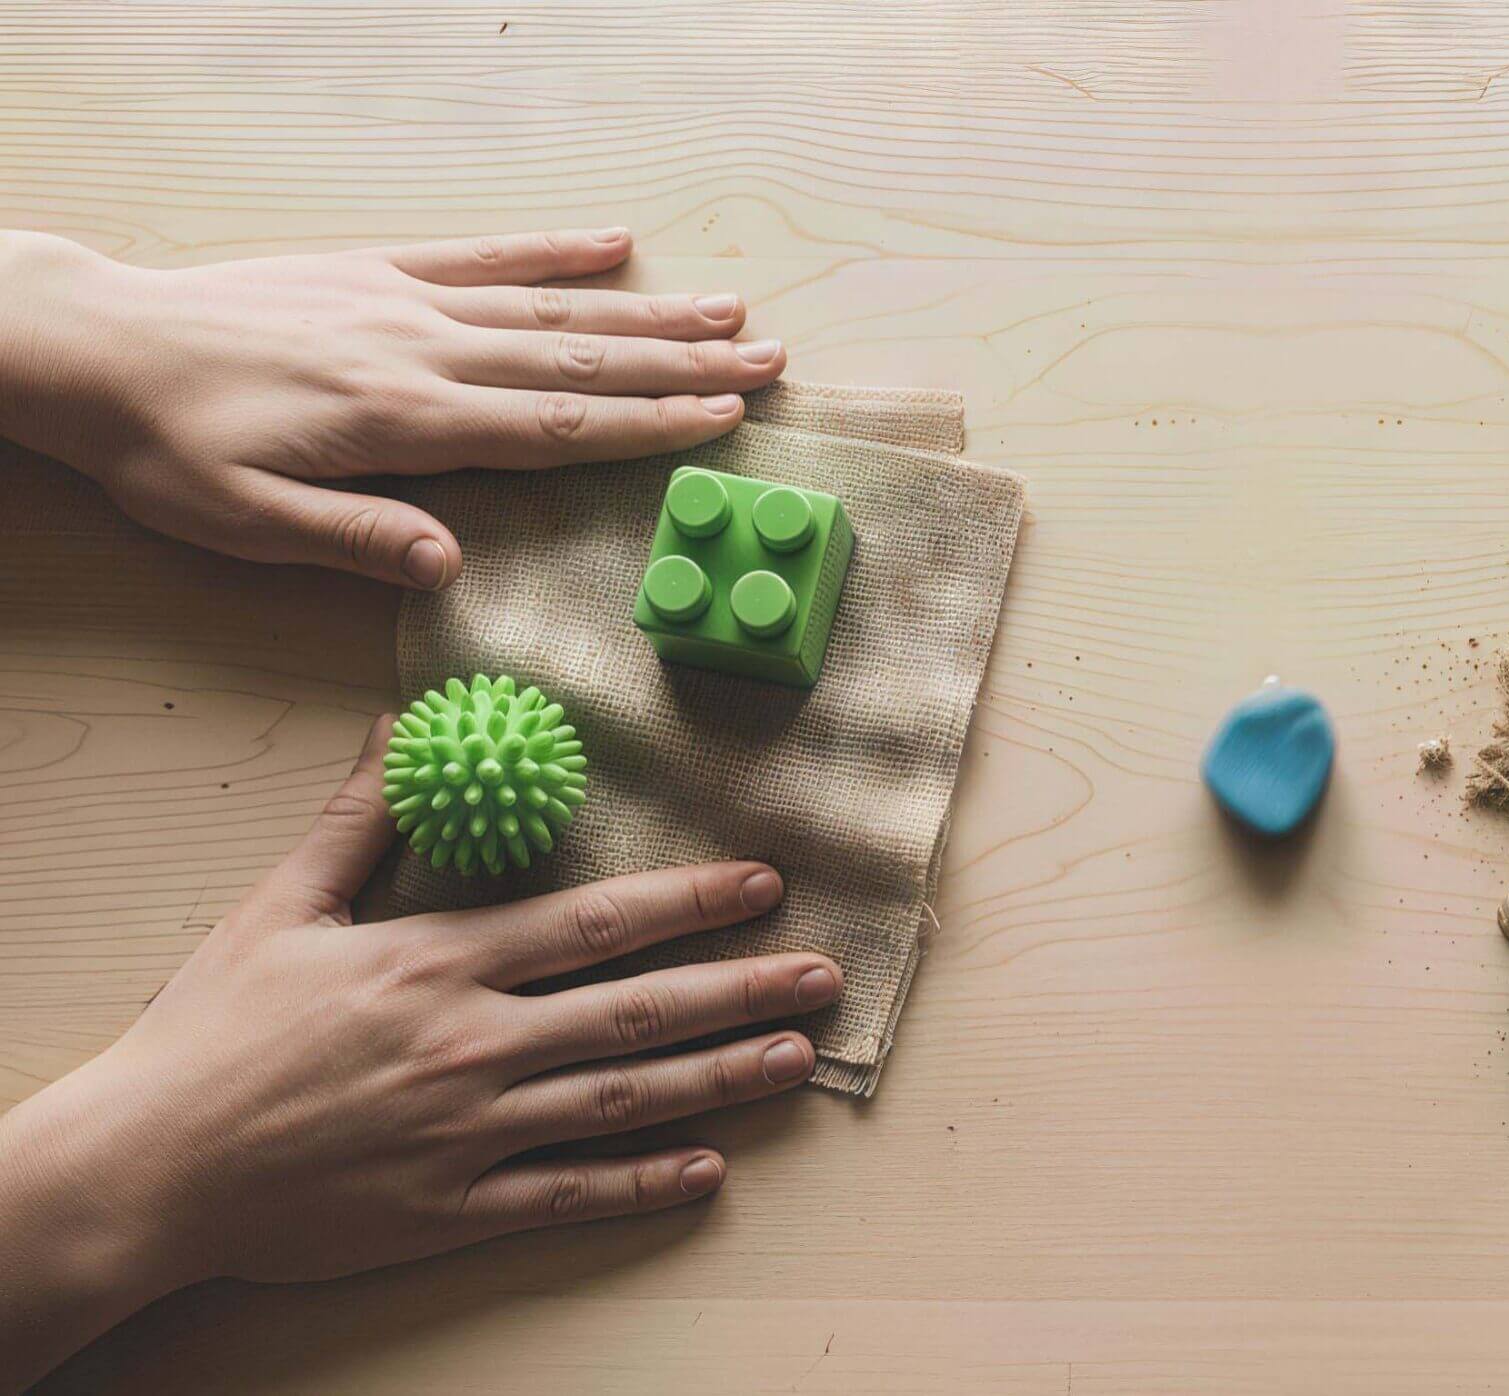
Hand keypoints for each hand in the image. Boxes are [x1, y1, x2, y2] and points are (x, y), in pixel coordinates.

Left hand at [0, 227, 782, 588]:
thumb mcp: (244, 523)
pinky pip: (480, 255)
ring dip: (645, 311)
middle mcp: (421, 349)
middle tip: (769, 359)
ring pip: (548, 307)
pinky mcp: (374, 270)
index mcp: (403, 421)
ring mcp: (403, 301)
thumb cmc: (165, 449)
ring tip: (727, 309)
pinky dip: (552, 250)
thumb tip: (452, 566)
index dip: (650, 424)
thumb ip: (355, 539)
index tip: (727, 417)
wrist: (93, 348)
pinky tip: (614, 244)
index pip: (555, 426)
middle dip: (682, 363)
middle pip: (578, 360)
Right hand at [0, 719, 837, 1386]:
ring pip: (622, 1099)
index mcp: (435, 964)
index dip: (689, 899)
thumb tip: (403, 722)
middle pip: (634, 1009)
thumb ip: (356, 818)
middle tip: (823, 974)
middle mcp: (471, 1045)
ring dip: (720, 1075)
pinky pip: (567, 1194)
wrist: (146, 1166)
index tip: (762, 882)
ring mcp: (468, 1132)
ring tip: (798, 1055)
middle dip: (740, 986)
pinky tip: (709, 1166)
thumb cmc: (210, 1032)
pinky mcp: (451, 1209)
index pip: (593, 922)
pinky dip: (641, 1181)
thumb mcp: (278, 907)